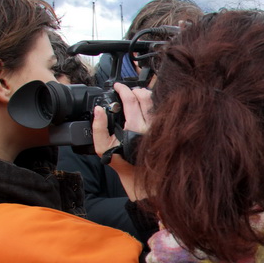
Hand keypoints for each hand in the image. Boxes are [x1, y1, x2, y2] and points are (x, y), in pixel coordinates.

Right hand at [92, 83, 152, 200]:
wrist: (139, 176)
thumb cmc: (121, 161)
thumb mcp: (102, 147)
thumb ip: (98, 127)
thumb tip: (98, 109)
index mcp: (135, 127)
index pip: (131, 100)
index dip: (123, 89)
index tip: (117, 86)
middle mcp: (150, 126)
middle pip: (145, 97)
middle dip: (134, 90)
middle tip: (126, 91)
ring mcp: (160, 128)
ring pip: (155, 102)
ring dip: (145, 95)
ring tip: (136, 95)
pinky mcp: (165, 130)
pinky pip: (161, 111)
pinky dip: (154, 104)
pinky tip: (147, 105)